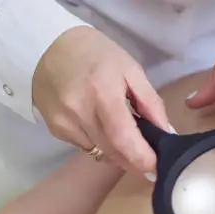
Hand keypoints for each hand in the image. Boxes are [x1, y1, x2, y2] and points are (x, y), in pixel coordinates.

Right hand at [33, 26, 171, 174]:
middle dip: (134, 160)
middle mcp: (79, 111)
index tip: (157, 168)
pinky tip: (101, 125)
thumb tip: (167, 133)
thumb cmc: (96, 53)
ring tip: (126, 136)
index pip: (123, 137)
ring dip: (118, 152)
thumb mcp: (131, 70)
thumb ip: (151, 103)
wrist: (47, 44)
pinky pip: (85, 146)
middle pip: (113, 151)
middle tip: (149, 159)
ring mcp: (64, 122)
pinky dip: (100, 143)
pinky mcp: (55, 128)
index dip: (141, 158)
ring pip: (99, 152)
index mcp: (102, 92)